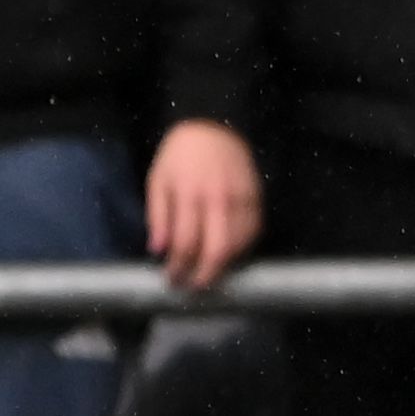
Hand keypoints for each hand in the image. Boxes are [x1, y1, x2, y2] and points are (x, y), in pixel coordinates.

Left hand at [144, 117, 260, 289]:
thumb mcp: (157, 181)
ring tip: (208, 275)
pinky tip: (227, 256)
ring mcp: (242, 200)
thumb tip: (158, 251)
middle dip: (204, 276)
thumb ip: (157, 217)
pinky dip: (241, 250)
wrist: (214, 127)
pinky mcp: (257, 199)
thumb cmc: (179, 157)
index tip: (171, 280)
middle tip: (193, 287)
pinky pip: (252, 233)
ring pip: (238, 245)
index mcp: (189, 195)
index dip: (177, 267)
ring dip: (224, 267)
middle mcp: (218, 200)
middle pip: (217, 251)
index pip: (184, 243)